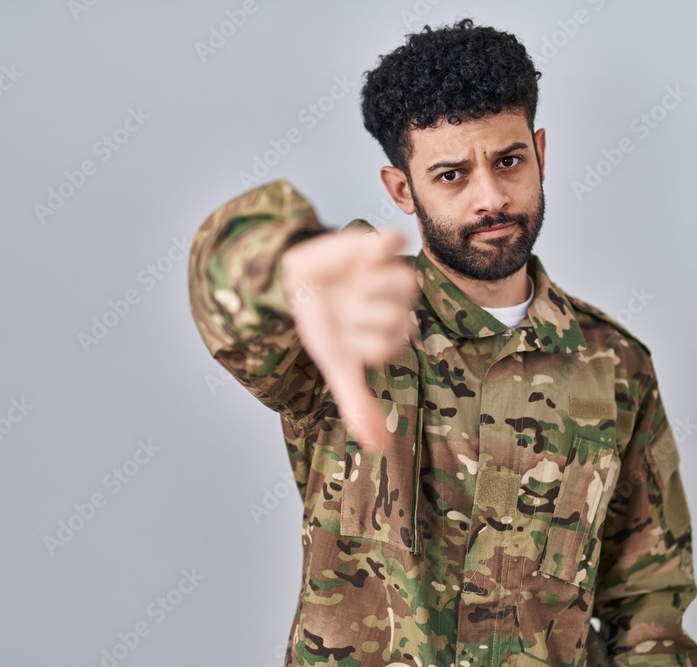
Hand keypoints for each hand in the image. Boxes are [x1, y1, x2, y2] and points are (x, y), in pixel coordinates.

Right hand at [281, 228, 419, 452]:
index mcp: (391, 332)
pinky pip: (397, 241)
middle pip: (401, 316)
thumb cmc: (319, 326)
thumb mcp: (336, 366)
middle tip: (344, 307)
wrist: (290, 285)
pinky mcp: (380, 245)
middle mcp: (397, 303)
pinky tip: (361, 257)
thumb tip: (379, 449)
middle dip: (363, 315)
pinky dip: (379, 247)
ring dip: (368, 285)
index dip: (362, 340)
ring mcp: (391, 273)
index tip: (344, 334)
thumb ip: (357, 403)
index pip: (391, 344)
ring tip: (350, 283)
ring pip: (406, 282)